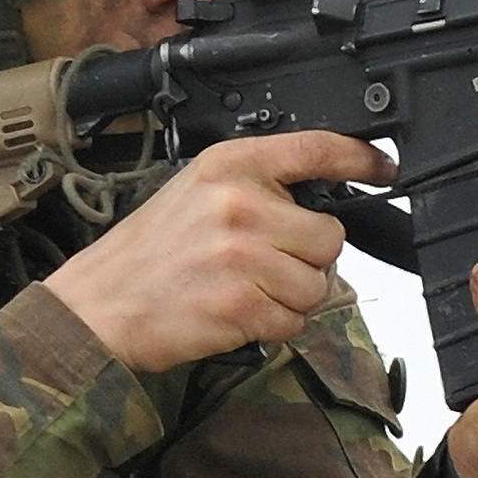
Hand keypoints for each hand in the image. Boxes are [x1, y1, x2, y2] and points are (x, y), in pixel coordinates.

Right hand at [42, 133, 383, 373]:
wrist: (94, 308)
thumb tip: (316, 207)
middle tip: (262, 267)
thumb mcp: (194, 193)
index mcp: (229, 165)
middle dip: (306, 259)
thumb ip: (254, 188)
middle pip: (328, 235)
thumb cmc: (145, 256)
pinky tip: (236, 316)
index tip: (383, 168)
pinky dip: (272, 328)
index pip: (316, 149)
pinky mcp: (240, 304)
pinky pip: (293, 321)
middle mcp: (239, 203)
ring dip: (291, 298)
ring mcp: (241, 254)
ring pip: (318, 284)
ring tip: (244, 292)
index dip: (360, 159)